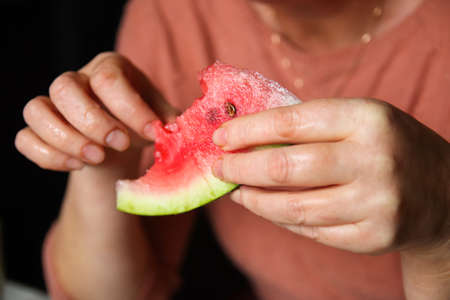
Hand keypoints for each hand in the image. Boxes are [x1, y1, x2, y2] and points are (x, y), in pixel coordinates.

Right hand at [14, 52, 183, 299]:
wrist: (119, 144)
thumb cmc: (142, 126)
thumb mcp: (162, 121)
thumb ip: (175, 125)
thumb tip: (202, 135)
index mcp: (111, 70)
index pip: (110, 78)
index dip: (130, 107)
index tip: (152, 134)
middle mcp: (78, 80)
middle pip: (65, 87)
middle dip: (94, 120)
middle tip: (119, 145)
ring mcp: (53, 104)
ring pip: (37, 110)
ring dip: (66, 138)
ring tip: (96, 159)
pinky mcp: (39, 129)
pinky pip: (24, 137)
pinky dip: (46, 154)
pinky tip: (75, 167)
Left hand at [212, 98, 448, 254]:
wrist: (444, 192)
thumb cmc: (389, 146)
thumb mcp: (359, 120)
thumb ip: (310, 127)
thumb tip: (248, 137)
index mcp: (368, 119)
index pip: (291, 123)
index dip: (248, 130)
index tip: (220, 136)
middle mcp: (374, 161)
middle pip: (285, 167)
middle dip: (241, 168)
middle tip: (219, 167)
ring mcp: (375, 204)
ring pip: (292, 207)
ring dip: (253, 199)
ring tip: (236, 190)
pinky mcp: (372, 237)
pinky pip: (309, 230)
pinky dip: (280, 218)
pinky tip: (266, 207)